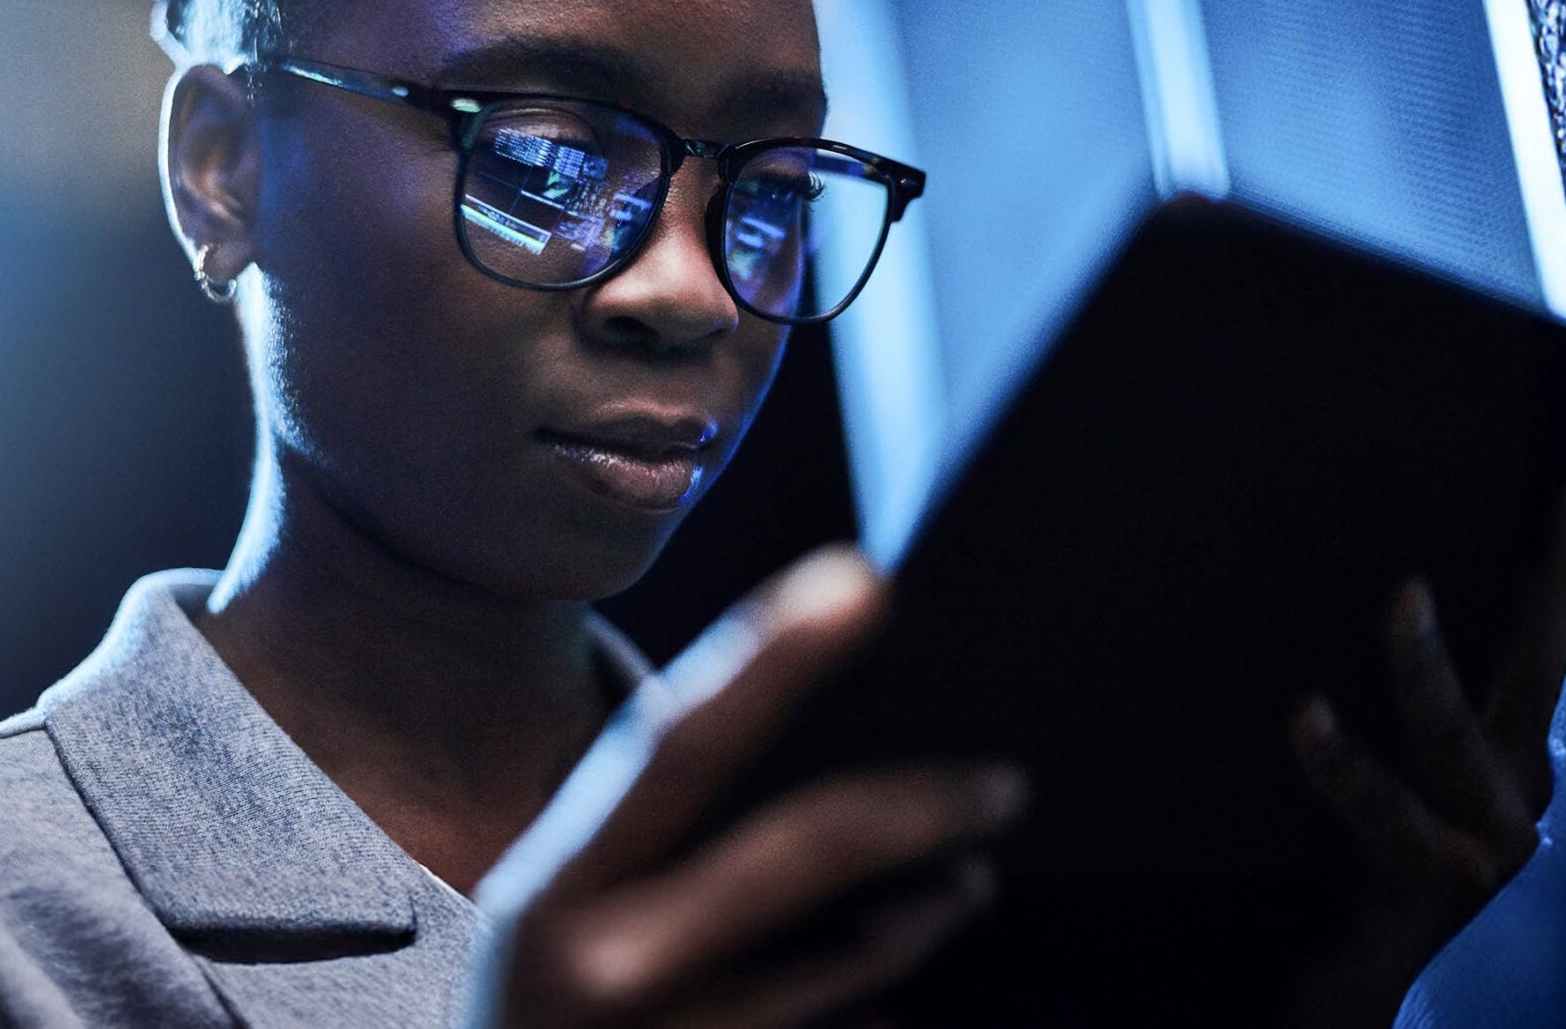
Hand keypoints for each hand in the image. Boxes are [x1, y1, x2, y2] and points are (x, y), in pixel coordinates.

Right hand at [469, 547, 1027, 1028]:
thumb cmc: (566, 985)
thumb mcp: (577, 900)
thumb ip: (668, 823)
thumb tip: (832, 711)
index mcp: (557, 885)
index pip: (678, 745)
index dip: (772, 657)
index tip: (861, 580)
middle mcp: (600, 970)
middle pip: (806, 851)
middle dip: (925, 803)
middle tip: (1008, 782)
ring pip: (857, 962)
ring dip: (932, 914)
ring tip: (967, 882)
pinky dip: (883, 1004)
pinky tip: (896, 989)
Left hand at [1284, 478, 1565, 1027]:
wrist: (1399, 1019)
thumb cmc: (1400, 909)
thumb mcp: (1428, 817)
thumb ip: (1441, 748)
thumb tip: (1416, 625)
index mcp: (1519, 775)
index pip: (1550, 654)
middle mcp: (1521, 807)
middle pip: (1543, 677)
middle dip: (1563, 589)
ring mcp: (1483, 857)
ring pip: (1457, 745)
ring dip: (1429, 670)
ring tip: (1408, 598)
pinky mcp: (1427, 901)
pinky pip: (1388, 821)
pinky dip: (1345, 770)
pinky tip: (1310, 719)